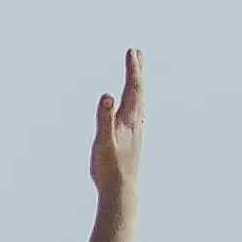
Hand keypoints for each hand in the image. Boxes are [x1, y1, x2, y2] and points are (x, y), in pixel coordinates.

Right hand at [88, 50, 145, 208]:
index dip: (133, 69)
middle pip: (139, 91)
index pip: (133, 88)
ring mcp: (135, 131)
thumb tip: (107, 95)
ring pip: (139, 101)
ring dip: (137, 86)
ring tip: (135, 75)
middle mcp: (136, 122)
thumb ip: (104, 117)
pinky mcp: (132, 139)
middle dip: (137, 71)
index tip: (132, 51)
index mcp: (129, 119)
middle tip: (137, 53)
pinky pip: (136, 113)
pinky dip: (134, 101)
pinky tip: (132, 107)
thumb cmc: (109, 167)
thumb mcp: (102, 141)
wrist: (121, 190)